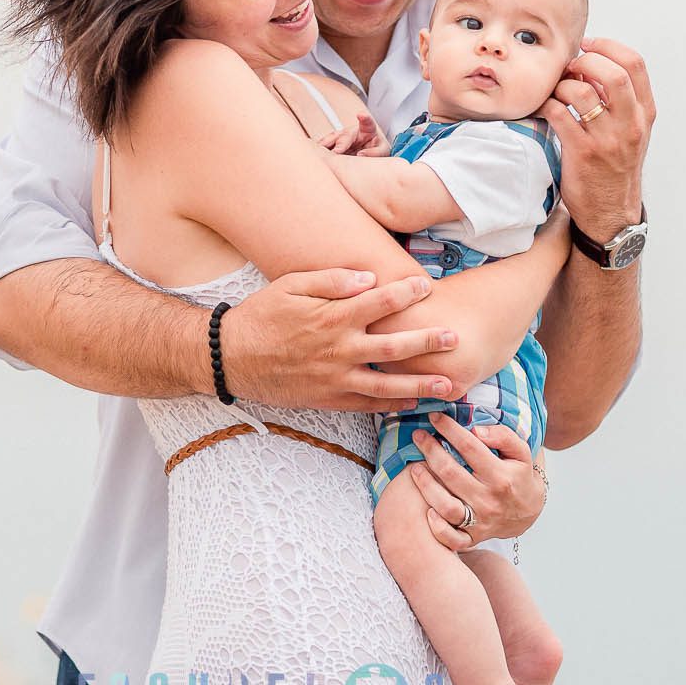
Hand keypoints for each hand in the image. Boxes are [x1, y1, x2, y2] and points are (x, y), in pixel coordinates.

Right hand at [220, 269, 458, 411]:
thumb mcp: (290, 285)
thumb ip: (331, 280)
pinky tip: (413, 404)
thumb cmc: (261, 316)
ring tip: (449, 386)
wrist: (230, 357)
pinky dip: (392, 406)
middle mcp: (340, 350)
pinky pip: (366, 405)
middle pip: (395, 347)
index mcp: (333, 317)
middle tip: (455, 338)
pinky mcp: (328, 399)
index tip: (429, 285)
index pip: (380, 302)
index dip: (407, 293)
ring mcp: (335, 378)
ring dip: (421, 386)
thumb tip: (368, 278)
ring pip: (387, 385)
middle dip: (428, 342)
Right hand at [316, 112, 387, 156]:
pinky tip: (314, 154)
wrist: (370, 151)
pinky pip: (324, 147)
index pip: (367, 122)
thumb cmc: (377, 148)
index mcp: (367, 129)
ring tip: (320, 153)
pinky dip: (319, 151)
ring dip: (325, 146)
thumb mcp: (383, 151)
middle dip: (340, 143)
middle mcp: (352, 131)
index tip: (361, 114)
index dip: (364, 118)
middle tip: (337, 152)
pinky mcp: (333, 145)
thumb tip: (361, 154)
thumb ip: (375, 152)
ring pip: (331, 139)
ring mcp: (340, 137)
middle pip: (345, 134)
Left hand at [407, 414, 544, 548]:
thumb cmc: (519, 478)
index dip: (449, 430)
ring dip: (426, 486)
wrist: (529, 514)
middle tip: (418, 436)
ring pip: (446, 507)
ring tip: (415, 468)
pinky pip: (452, 539)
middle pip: (451, 474)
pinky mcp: (472, 538)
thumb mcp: (522, 453)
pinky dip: (438, 528)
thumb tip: (476, 429)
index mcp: (501, 477)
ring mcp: (480, 522)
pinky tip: (427, 511)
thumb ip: (503, 436)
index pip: (470, 448)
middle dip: (430, 451)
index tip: (435, 417)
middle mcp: (489, 501)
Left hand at [546, 37, 654, 235]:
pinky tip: (544, 107)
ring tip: (556, 90)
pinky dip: (547, 104)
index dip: (607, 46)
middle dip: (586, 60)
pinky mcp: (582, 152)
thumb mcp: (630, 130)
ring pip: (582, 91)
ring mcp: (607, 139)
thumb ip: (618, 99)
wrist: (610, 211)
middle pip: (613, 73)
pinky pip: (559, 114)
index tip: (588, 45)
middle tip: (570, 67)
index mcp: (644, 113)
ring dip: (562, 84)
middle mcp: (630, 124)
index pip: (634, 64)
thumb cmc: (615, 166)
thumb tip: (591, 62)